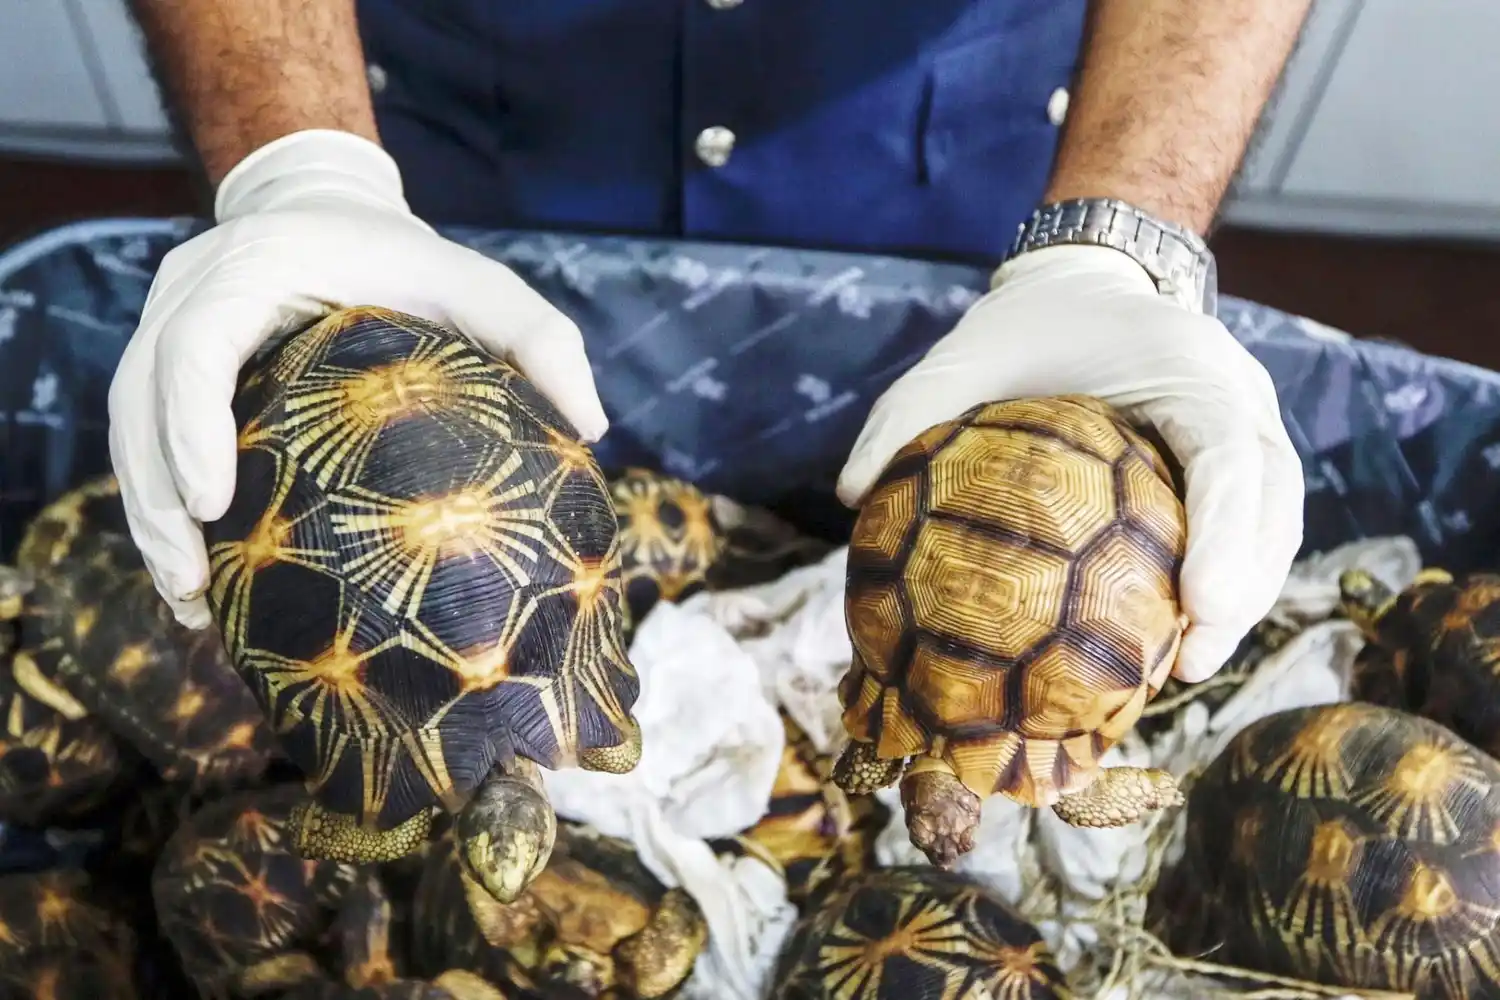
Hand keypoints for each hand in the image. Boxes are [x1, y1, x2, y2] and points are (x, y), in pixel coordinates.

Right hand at [108, 129, 606, 629]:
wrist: (327, 207)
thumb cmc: (410, 258)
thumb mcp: (484, 284)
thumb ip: (542, 340)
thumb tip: (592, 427)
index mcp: (254, 266)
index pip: (195, 342)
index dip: (189, 422)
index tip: (214, 502)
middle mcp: (190, 289)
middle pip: (138, 397)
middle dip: (156, 496)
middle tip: (191, 583)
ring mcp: (164, 323)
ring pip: (127, 424)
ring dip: (147, 516)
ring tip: (185, 600)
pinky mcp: (163, 359)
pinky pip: (142, 435)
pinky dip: (158, 501)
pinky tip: (191, 573)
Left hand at [837, 244, 1302, 683]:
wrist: (1086, 284)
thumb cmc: (1030, 324)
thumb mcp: (964, 352)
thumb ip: (909, 411)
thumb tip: (850, 495)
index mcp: (1190, 366)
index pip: (1231, 454)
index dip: (1228, 532)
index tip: (1200, 604)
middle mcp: (1239, 396)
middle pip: (1274, 504)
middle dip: (1245, 588)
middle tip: (1190, 663)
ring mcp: (1248, 430)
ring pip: (1275, 526)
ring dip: (1242, 602)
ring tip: (1183, 670)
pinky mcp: (1237, 465)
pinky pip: (1250, 530)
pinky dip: (1226, 585)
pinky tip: (1171, 641)